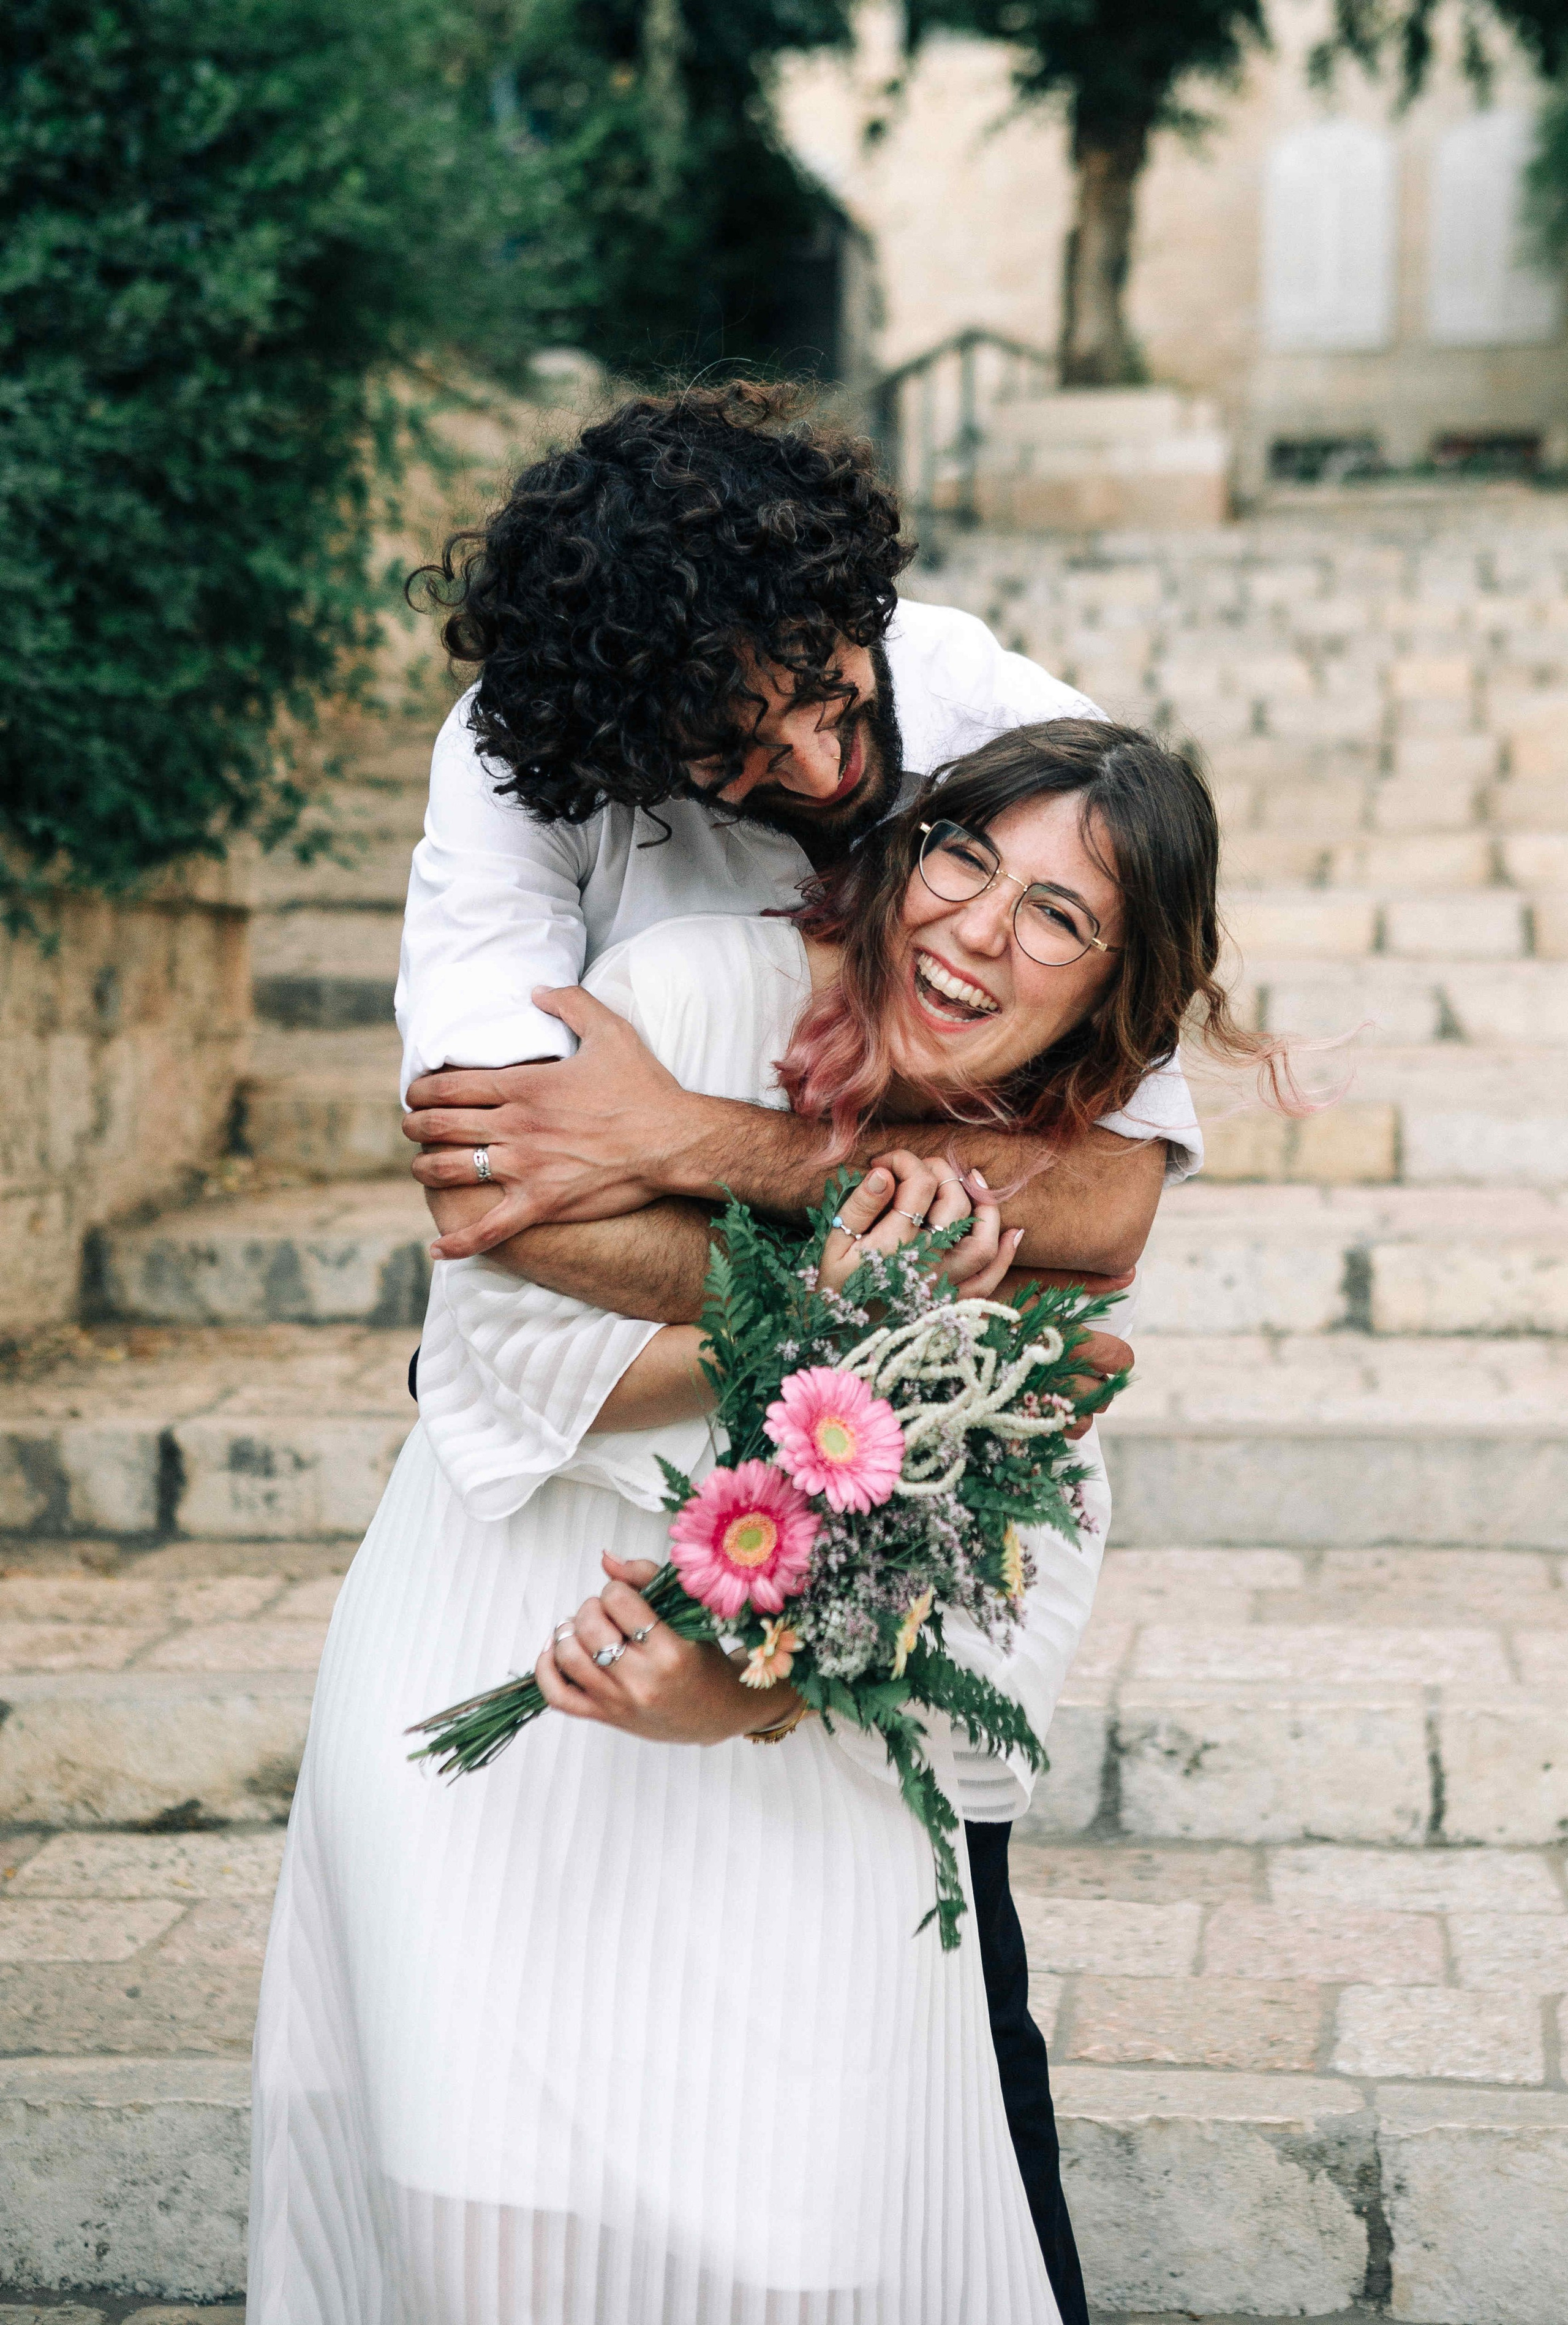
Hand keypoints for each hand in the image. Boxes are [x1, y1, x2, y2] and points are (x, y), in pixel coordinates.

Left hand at [404, 988, 712, 1259]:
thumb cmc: (644, 1087)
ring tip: (420, 1169)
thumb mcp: (610, 1030)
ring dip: (425, 1170)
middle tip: (412, 1128)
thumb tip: (537, 991)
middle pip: (440, 1127)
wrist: (673, 1141)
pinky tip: (438, 1249)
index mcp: (523, 1087)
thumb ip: (570, 1002)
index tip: (416, 1094)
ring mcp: (524, 1168)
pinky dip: (460, 1242)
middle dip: (415, 1127)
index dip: (423, 1090)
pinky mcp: (541, 1204)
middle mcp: (514, 1127)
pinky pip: (490, 1230)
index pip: (450, 1087)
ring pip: (450, 1171)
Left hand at [533, 1556, 798, 1744]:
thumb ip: (647, 1578)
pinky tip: (556, 1649)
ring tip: (584, 1628)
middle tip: (606, 1611)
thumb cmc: (704, 1659)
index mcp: (670, 1651)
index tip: (626, 1597)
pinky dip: (546, 1668)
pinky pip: (557, 1695)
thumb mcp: (690, 1615)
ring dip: (569, 1632)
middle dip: (592, 1607)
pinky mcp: (604, 1717)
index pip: (618, 1600)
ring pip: (568, 1656)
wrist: (716, 1712)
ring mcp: (619, 1702)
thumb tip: (605, 1558)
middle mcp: (641, 1681)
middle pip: (589, 1627)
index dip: (616, 1590)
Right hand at [817, 1150, 1020, 1297]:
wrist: (839, 1338)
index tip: (885, 1162)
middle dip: (941, 1172)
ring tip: (972, 1181)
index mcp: (892, 1247)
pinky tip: (1012, 1232)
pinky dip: (1005, 1256)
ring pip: (982, 1241)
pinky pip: (989, 1280)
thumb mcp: (833, 1246)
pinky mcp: (953, 1303)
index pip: (918, 1186)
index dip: (905, 1161)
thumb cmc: (835, 1288)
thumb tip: (884, 1173)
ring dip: (985, 1206)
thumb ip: (858, 1207)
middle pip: (954, 1205)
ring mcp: (944, 1286)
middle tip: (922, 1167)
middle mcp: (925, 1265)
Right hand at [1002, 1268, 1133, 1438]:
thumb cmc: (985, 1302)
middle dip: (1096, 1382)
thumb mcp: (1029, 1281)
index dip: (1116, 1358)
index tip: (1104, 1353)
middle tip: (1078, 1370)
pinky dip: (1057, 1422)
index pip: (1119, 1359)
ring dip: (1079, 1406)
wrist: (940, 1339)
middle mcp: (1060, 1374)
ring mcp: (1040, 1401)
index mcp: (1067, 1340)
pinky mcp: (1021, 1420)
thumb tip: (1128, 1275)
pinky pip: (1058, 1433)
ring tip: (1062, 1389)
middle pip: (1103, 1393)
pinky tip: (1044, 1404)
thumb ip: (1078, 1280)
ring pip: (1084, 1419)